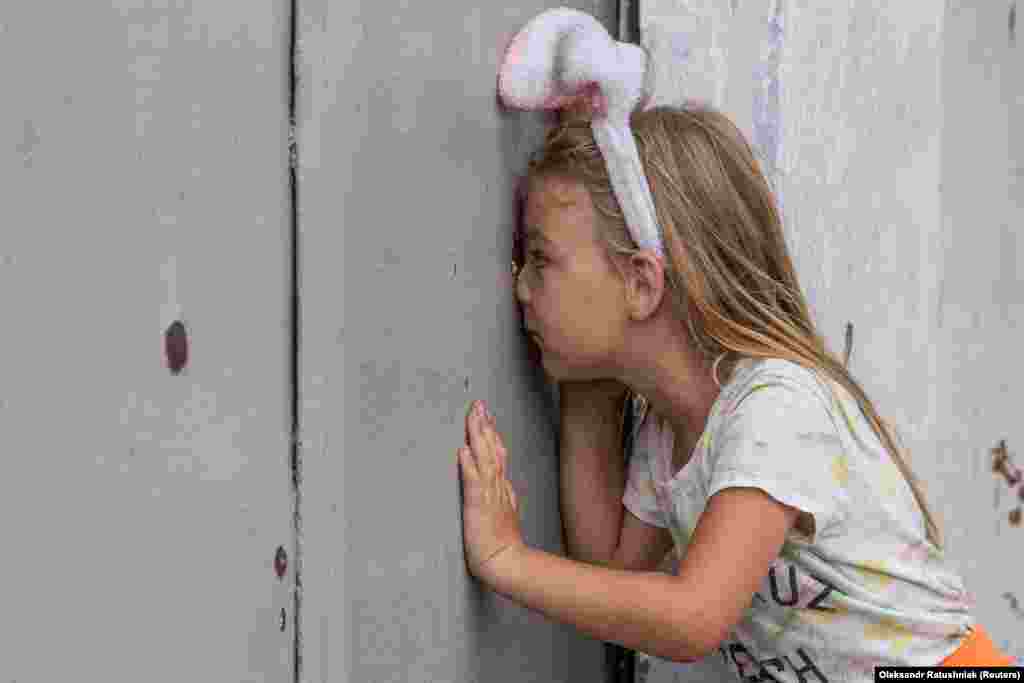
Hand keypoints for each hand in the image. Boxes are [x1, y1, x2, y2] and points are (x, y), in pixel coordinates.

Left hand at [456, 400, 525, 584]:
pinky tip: (463, 450)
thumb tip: (505, 480)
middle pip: (491, 449)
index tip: (485, 415)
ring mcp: (489, 494)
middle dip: (484, 425)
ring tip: (473, 417)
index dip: (491, 432)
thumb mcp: (507, 512)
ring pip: (484, 458)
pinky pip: (473, 482)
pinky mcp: (479, 506)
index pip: (497, 452)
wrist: (506, 563)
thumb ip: (504, 494)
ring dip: (478, 436)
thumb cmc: (502, 542)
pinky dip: (469, 465)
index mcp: (502, 487)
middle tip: (478, 404)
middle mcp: (497, 485)